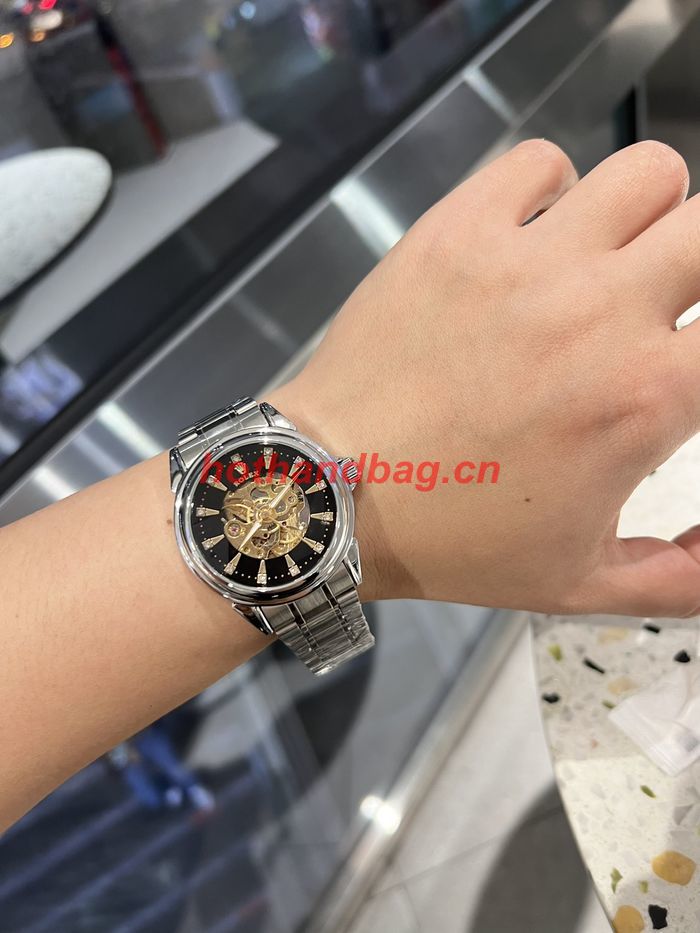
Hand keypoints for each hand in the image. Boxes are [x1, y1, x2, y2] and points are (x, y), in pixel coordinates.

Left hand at [271, 139, 699, 617]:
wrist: (329, 491)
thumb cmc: (453, 542)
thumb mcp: (576, 583)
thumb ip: (676, 583)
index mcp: (645, 395)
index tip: (686, 356)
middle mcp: (601, 309)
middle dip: (697, 265)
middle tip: (660, 302)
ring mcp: (526, 259)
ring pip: (645, 174)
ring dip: (643, 215)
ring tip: (605, 258)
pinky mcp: (458, 228)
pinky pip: (538, 161)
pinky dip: (551, 189)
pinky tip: (530, 236)